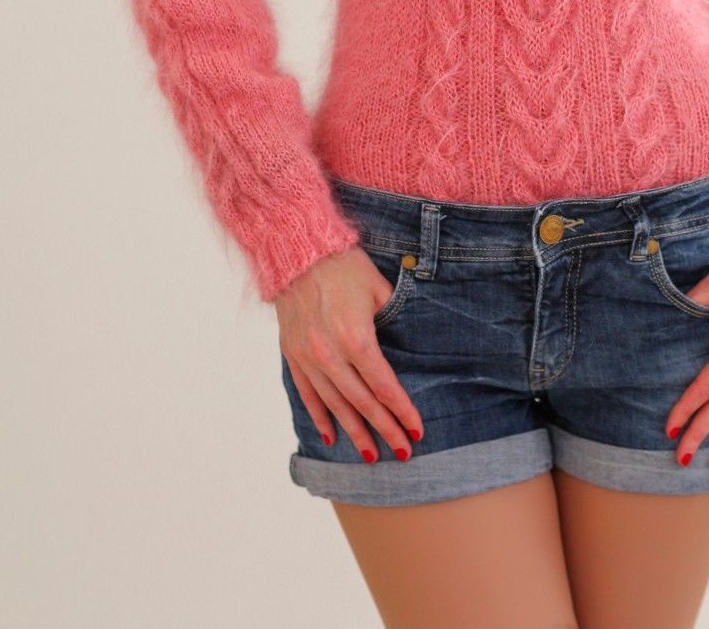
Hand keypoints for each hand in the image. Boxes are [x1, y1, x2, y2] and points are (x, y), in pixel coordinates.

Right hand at [274, 246, 424, 462]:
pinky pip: (307, 394)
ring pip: (334, 405)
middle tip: (401, 453)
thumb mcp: (378, 288)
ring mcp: (308, 357)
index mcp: (355, 338)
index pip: (384, 385)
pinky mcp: (292, 354)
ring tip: (369, 456)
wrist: (298, 251)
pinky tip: (331, 436)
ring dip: (354, 432)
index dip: (401, 411)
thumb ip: (395, 319)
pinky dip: (320, 416)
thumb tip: (413, 342)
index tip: (416, 431)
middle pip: (361, 402)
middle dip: (384, 430)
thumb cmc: (344, 265)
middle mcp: (329, 354)